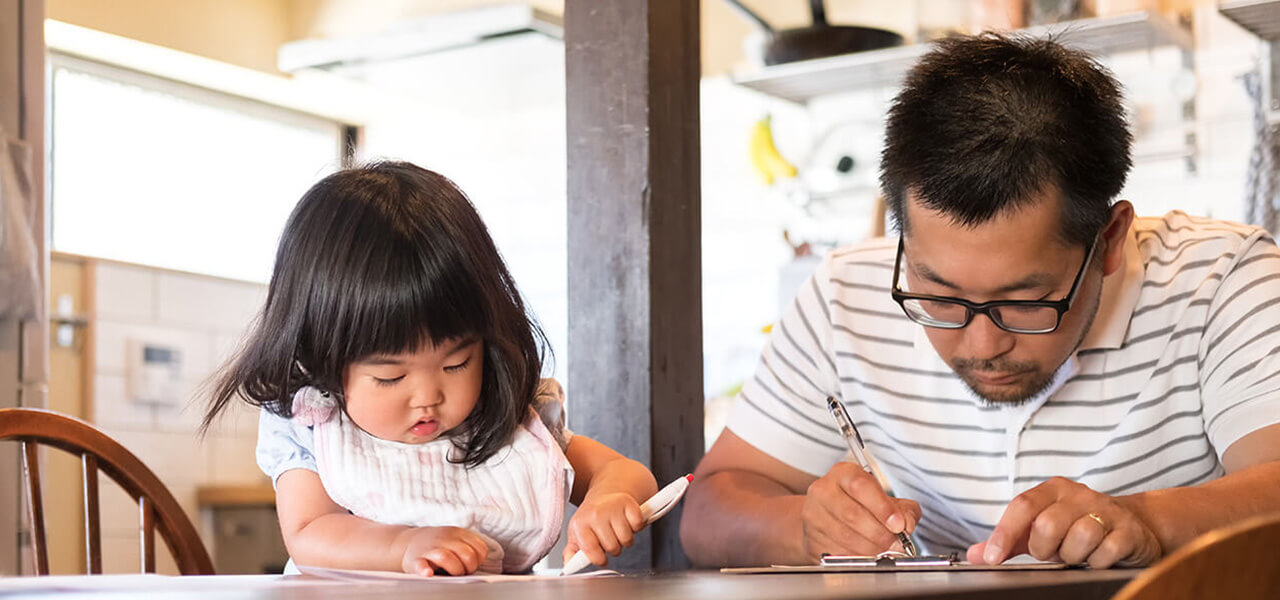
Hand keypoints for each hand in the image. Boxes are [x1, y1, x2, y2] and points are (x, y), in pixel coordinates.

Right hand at [400, 526, 489, 575]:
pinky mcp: (415, 560)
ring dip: (454, 569)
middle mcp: (445, 538)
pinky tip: (429, 574)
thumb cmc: (439, 545)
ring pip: (446, 557)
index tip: (471, 564)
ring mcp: (429, 549)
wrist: (410, 541)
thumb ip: (467, 548)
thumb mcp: (455, 539)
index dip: (478, 560)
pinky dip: (424, 570)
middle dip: (468, 568)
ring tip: (451, 575)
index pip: (479, 548)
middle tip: (462, 572)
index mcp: (458, 533)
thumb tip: (476, 564)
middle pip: (467, 555)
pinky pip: (420, 565)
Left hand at [563, 492, 646, 566]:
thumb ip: (571, 552)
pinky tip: (627, 521)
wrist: (605, 494)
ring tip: (618, 529)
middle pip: (612, 548)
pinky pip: (637, 526)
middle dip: (614, 548)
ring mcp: (612, 507)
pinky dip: (636, 527)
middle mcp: (595, 514)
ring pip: (627, 539)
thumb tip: (569, 566)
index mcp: (580, 523)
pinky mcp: (628, 503)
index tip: (600, 556)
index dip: (599, 559)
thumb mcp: (577, 533)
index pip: (591, 551)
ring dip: (625, 539)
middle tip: (610, 537)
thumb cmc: (591, 517)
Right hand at [800, 461, 920, 560]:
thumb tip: (907, 523)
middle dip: (880, 534)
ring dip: (871, 549)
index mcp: (843, 474)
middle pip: (852, 514)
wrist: (825, 517)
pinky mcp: (811, 539)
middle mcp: (824, 491)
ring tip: (884, 550)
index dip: (883, 507)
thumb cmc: (857, 505)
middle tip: (896, 543)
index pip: (860, 486)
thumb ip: (904, 508)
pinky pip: (837, 553)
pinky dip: (857, 558)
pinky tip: (866, 555)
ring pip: (845, 537)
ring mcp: (814, 515)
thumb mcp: (884, 499)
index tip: (898, 524)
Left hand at [968, 477, 1161, 567]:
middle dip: (1043, 548)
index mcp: (1053, 490)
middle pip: (1047, 524)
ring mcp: (1106, 510)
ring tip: (1076, 553)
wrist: (1134, 525)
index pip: (1022, 506)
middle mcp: (1078, 495)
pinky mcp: (1128, 530)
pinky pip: (1106, 551)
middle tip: (1052, 552)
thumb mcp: (1043, 527)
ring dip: (1072, 555)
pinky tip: (1097, 557)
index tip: (993, 558)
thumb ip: (1010, 540)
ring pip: (1078, 537)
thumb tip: (977, 554)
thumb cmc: (1079, 525)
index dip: (1004, 534)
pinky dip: (1097, 561)